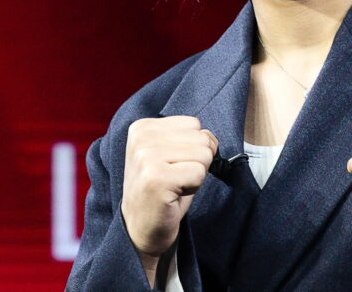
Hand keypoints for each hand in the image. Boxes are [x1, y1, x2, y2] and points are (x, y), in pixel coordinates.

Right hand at [121, 116, 217, 282]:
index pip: (193, 123)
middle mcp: (141, 137)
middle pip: (201, 138)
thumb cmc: (161, 191)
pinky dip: (194, 187)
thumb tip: (212, 138)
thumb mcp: (171, 154)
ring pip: (203, 154)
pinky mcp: (157, 177)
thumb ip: (189, 138)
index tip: (171, 166)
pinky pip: (200, 173)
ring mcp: (146, 156)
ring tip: (174, 185)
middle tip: (174, 179)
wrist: (139, 229)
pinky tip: (174, 195)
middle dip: (196, 162)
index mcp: (142, 127)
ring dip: (195, 175)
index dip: (191, 149)